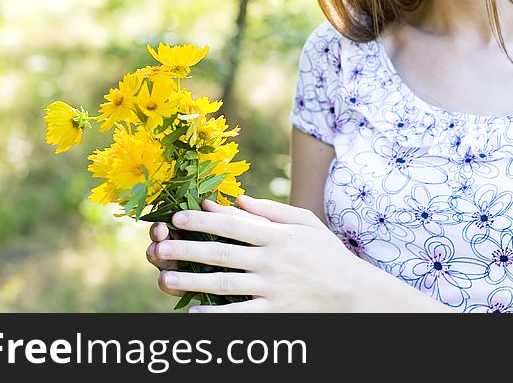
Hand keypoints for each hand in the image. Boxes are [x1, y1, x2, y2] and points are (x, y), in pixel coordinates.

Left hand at [153, 195, 361, 311]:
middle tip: (159, 247)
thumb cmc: (326, 252)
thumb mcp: (306, 221)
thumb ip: (271, 210)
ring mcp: (272, 289)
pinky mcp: (275, 313)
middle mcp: (271, 261)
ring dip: (191, 281)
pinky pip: (240, 315)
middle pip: (221, 253)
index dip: (202, 220)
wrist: (352, 292)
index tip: (177, 217)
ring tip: (165, 279)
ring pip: (224, 284)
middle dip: (186, 249)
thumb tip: (237, 199)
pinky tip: (193, 312)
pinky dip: (216, 314)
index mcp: (276, 236)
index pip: (232, 225)